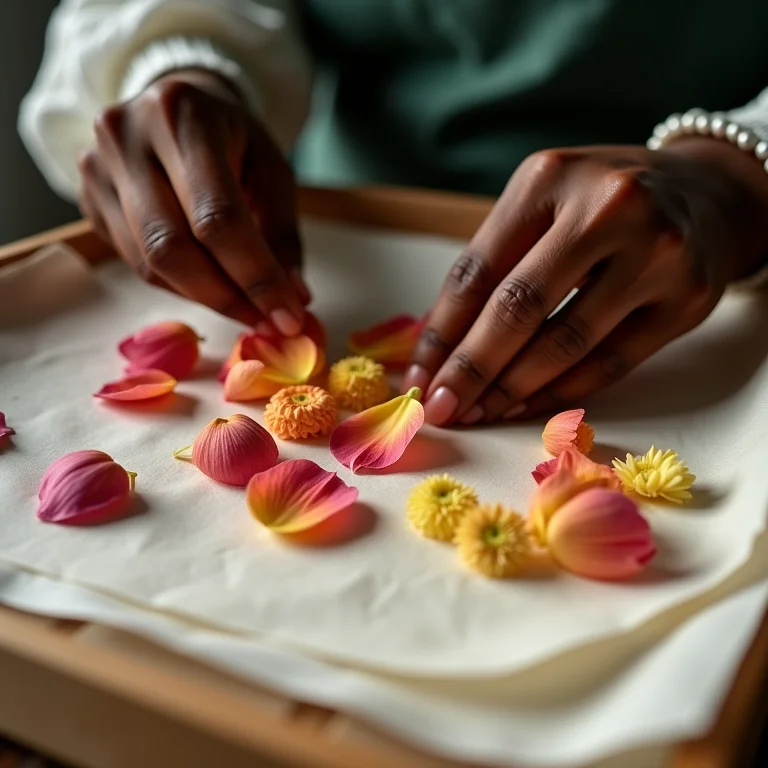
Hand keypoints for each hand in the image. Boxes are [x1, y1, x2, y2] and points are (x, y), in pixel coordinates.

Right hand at [79, 70, 309, 332]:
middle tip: (266, 321)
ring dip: (205, 297)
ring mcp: (97, 168)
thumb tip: (294, 300)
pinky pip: (135, 263)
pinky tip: (210, 283)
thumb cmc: (231, 138)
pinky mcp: (87, 199)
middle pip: (172, 247)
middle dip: (226, 297)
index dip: (255, 276)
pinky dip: (181, 285)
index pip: (217, 216)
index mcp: (183, 116)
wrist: (175, 105)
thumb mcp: (271, 167)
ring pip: (150, 264)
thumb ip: (283, 233)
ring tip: (246, 306)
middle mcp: (127, 137)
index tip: (289, 318)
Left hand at [406, 140, 767, 424]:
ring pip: (566, 342)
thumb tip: (440, 347)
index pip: (477, 270)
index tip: (419, 375)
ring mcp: (655, 254)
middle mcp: (607, 208)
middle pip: (518, 307)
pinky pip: (610, 362)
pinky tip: (525, 406)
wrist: (705, 192)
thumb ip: (495, 264)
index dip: (441, 332)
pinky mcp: (688, 299)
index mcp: (549, 178)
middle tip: (441, 407)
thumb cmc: (601, 204)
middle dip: (470, 368)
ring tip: (479, 412)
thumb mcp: (543, 204)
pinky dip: (561, 392)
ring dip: (512, 389)